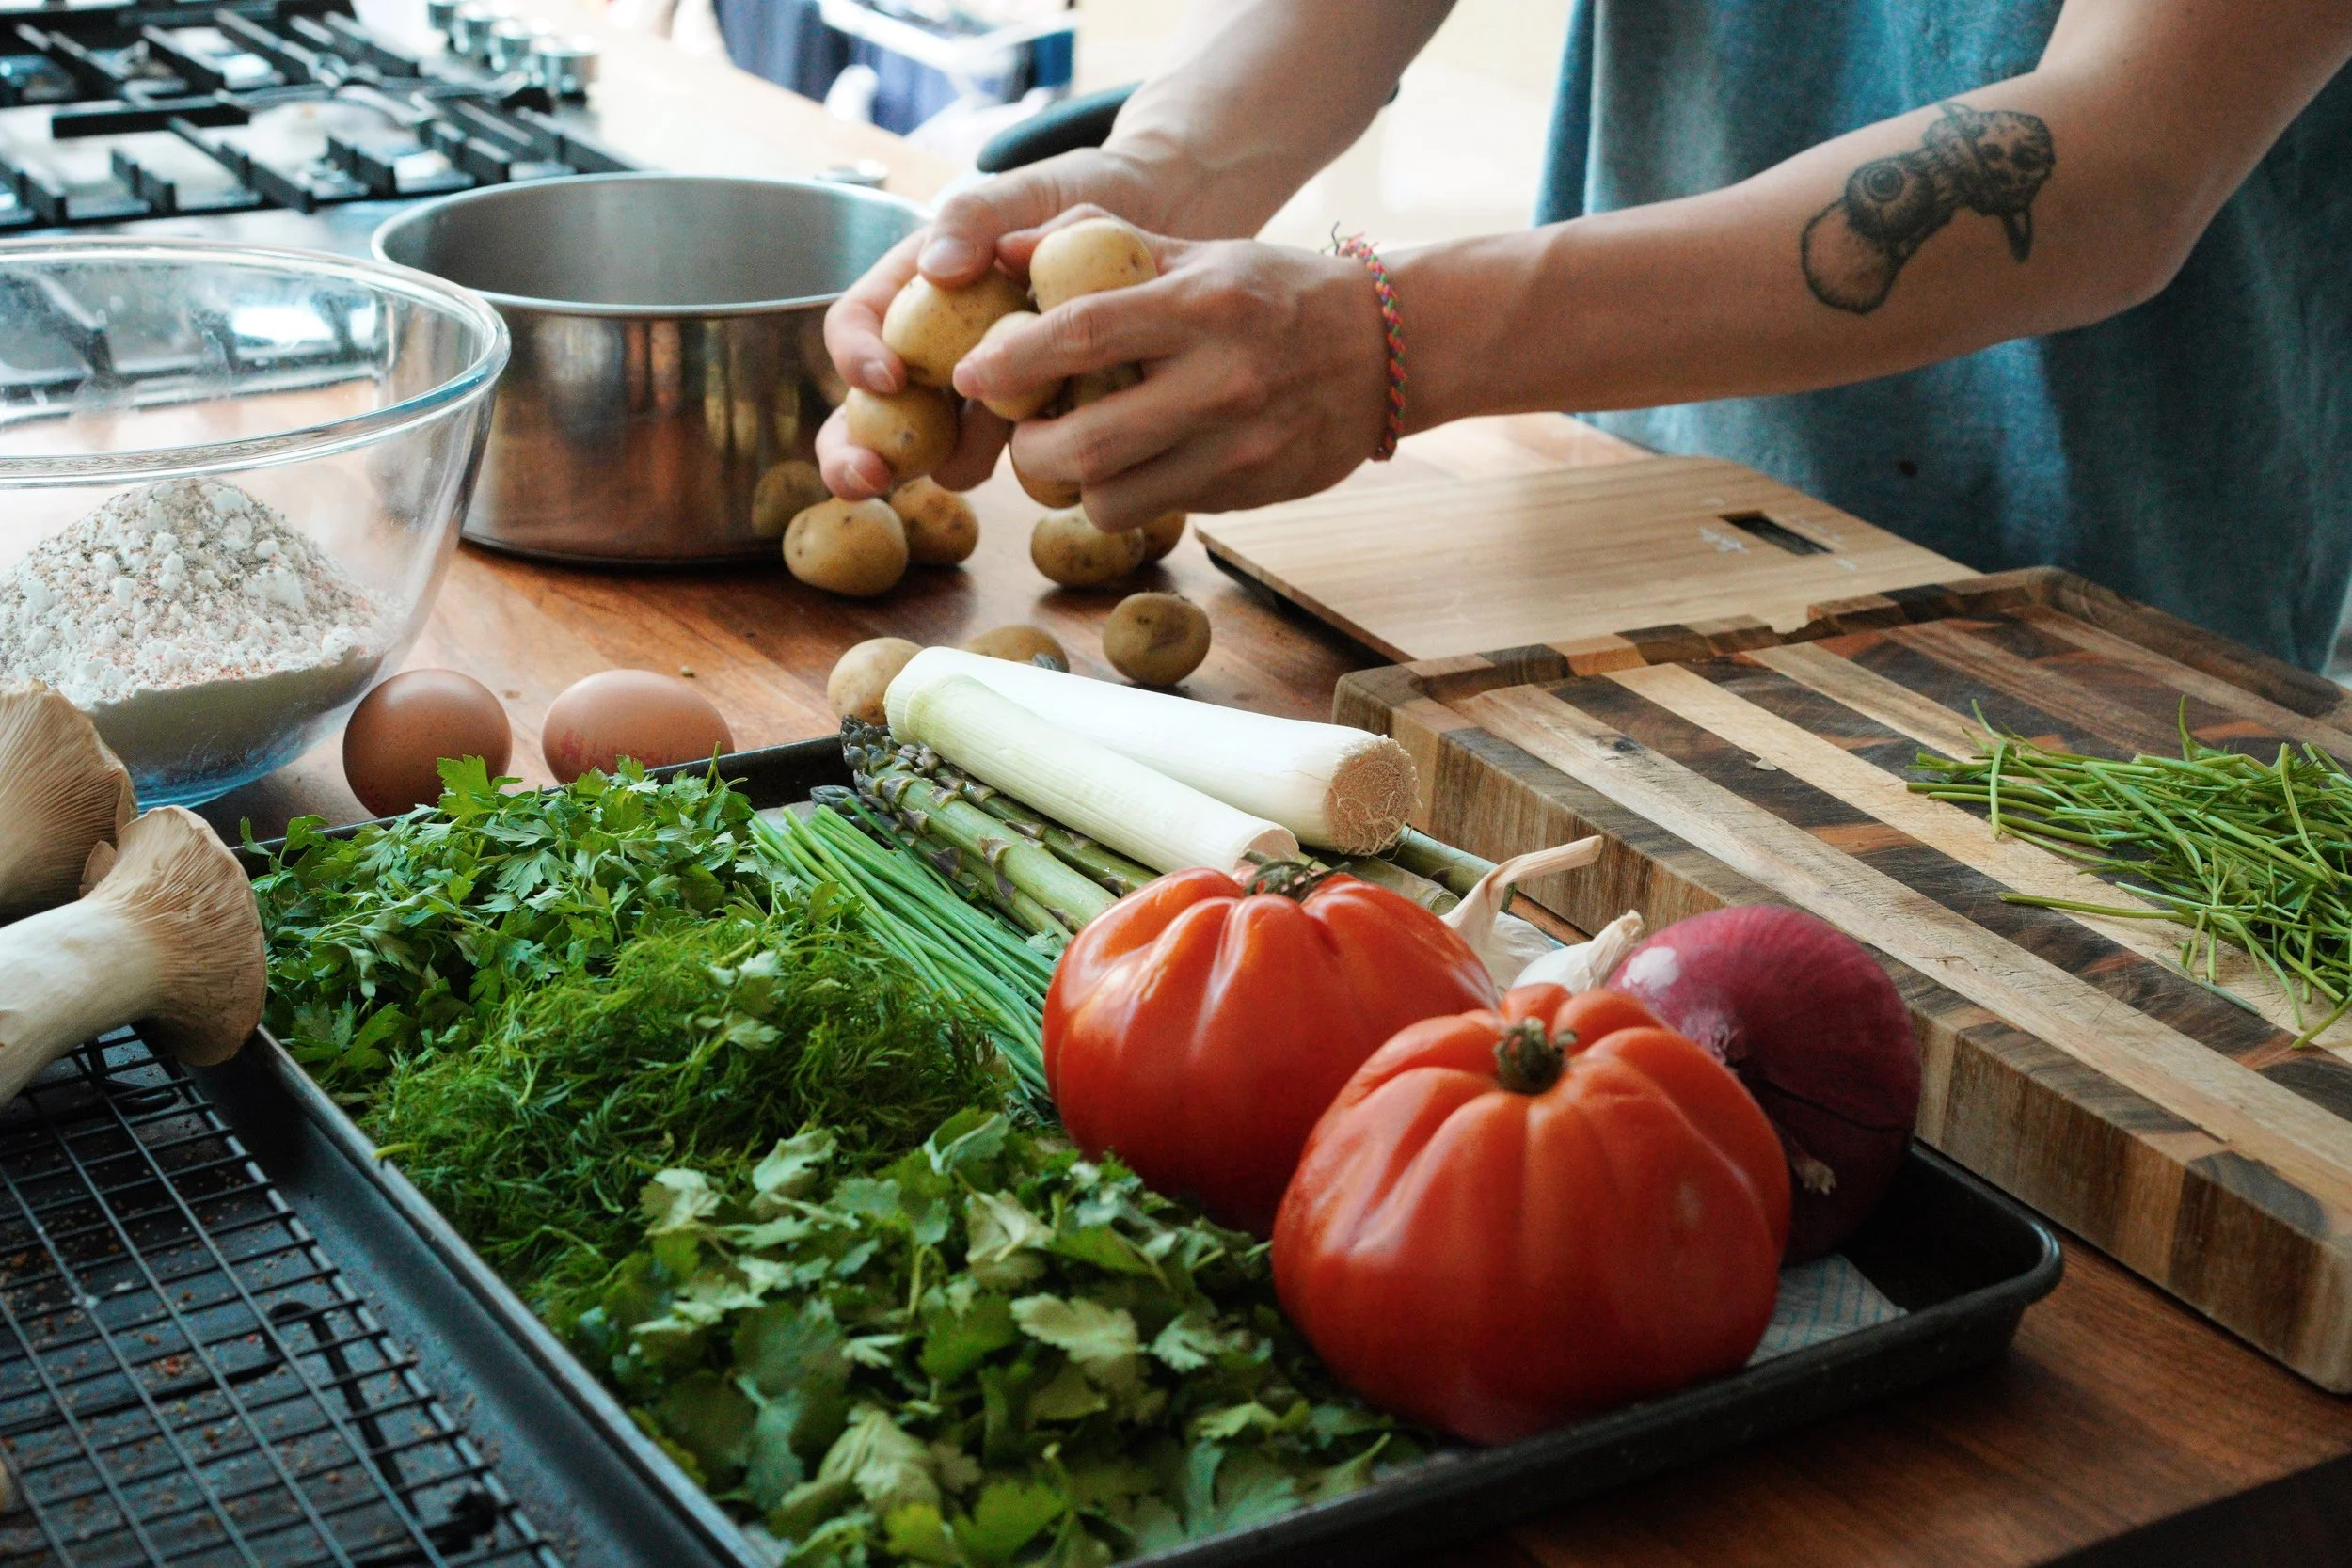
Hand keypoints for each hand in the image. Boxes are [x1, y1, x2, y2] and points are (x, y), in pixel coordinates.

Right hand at [817, 150, 1175, 499]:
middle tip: (866, 478)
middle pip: (871, 407)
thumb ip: (976, 217)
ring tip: (961, 473)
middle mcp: (940, 341)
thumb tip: (936, 269)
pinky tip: (1045, 472)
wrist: (1159, 214)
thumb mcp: (1029, 189)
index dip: (857, 355)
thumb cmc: (1085, 189)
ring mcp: (987, 383)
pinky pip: (1018, 452)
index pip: (857, 324)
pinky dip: (1024, 466)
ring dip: (936, 465)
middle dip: (853, 450)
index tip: (890, 378)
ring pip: (938, 443)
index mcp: (918, 286)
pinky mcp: (1036, 413)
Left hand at [950, 218, 1391, 530]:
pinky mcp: (1252, 493)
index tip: (970, 375)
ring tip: (1077, 459)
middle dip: (1032, 450)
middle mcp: (1220, 381)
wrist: (1388, 349)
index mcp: (1202, 306)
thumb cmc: (1277, 292)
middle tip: (1022, 437)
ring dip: (1077, 487)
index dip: (1012, 360)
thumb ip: (1103, 246)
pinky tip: (1139, 467)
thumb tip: (1006, 248)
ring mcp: (1238, 447)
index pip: (1083, 333)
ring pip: (1115, 498)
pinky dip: (1133, 495)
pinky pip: (1161, 508)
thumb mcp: (1200, 250)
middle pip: (1086, 443)